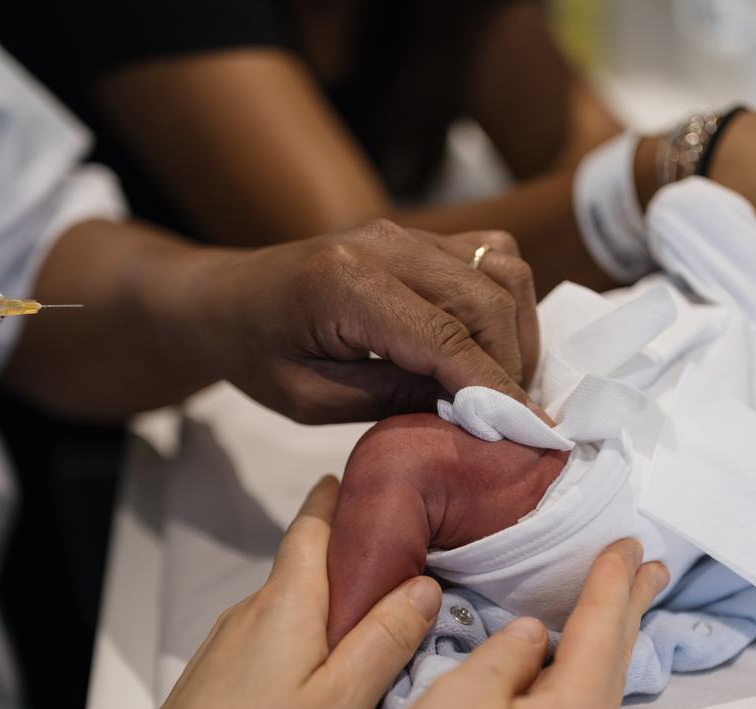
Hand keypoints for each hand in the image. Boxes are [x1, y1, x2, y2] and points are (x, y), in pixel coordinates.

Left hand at [93, 476, 442, 708]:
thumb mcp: (339, 708)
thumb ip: (383, 642)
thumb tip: (424, 582)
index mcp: (285, 604)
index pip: (313, 524)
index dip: (343, 497)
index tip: (379, 482)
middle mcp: (251, 612)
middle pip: (305, 562)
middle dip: (352, 552)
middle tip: (410, 556)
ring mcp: (226, 646)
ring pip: (289, 605)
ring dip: (331, 601)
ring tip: (381, 618)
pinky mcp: (215, 681)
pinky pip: (271, 638)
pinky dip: (306, 636)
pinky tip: (326, 671)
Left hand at [193, 220, 539, 423]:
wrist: (226, 299)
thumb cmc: (256, 356)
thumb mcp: (312, 400)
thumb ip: (393, 400)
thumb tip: (474, 413)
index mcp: (345, 284)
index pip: (446, 337)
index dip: (495, 387)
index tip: (530, 430)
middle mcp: (385, 244)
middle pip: (487, 298)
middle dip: (512, 364)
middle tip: (511, 420)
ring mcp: (406, 232)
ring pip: (501, 269)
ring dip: (517, 331)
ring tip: (502, 385)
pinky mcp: (419, 235)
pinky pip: (488, 256)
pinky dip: (505, 302)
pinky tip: (489, 347)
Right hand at [290, 541, 667, 708]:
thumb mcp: (460, 700)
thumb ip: (503, 657)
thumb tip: (534, 636)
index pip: (602, 628)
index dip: (612, 581)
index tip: (629, 541)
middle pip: (612, 663)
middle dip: (629, 611)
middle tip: (652, 568)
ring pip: (593, 697)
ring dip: (604, 648)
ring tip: (613, 614)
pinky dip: (576, 685)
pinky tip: (563, 685)